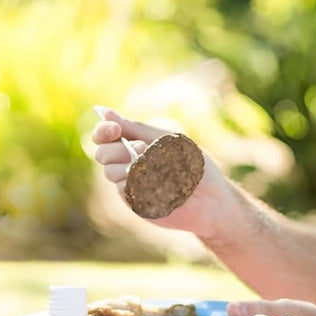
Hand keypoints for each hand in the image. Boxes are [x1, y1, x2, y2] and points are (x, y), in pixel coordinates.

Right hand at [92, 109, 230, 237]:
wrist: (213, 197)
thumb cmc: (193, 165)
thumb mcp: (165, 140)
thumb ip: (136, 129)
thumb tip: (107, 113)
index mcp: (132, 146)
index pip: (104, 136)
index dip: (103, 131)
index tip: (114, 129)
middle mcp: (126, 165)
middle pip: (102, 154)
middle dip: (116, 149)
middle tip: (142, 149)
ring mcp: (129, 185)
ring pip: (110, 172)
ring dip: (131, 165)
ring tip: (157, 167)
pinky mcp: (134, 202)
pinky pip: (124, 189)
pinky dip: (141, 181)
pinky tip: (160, 183)